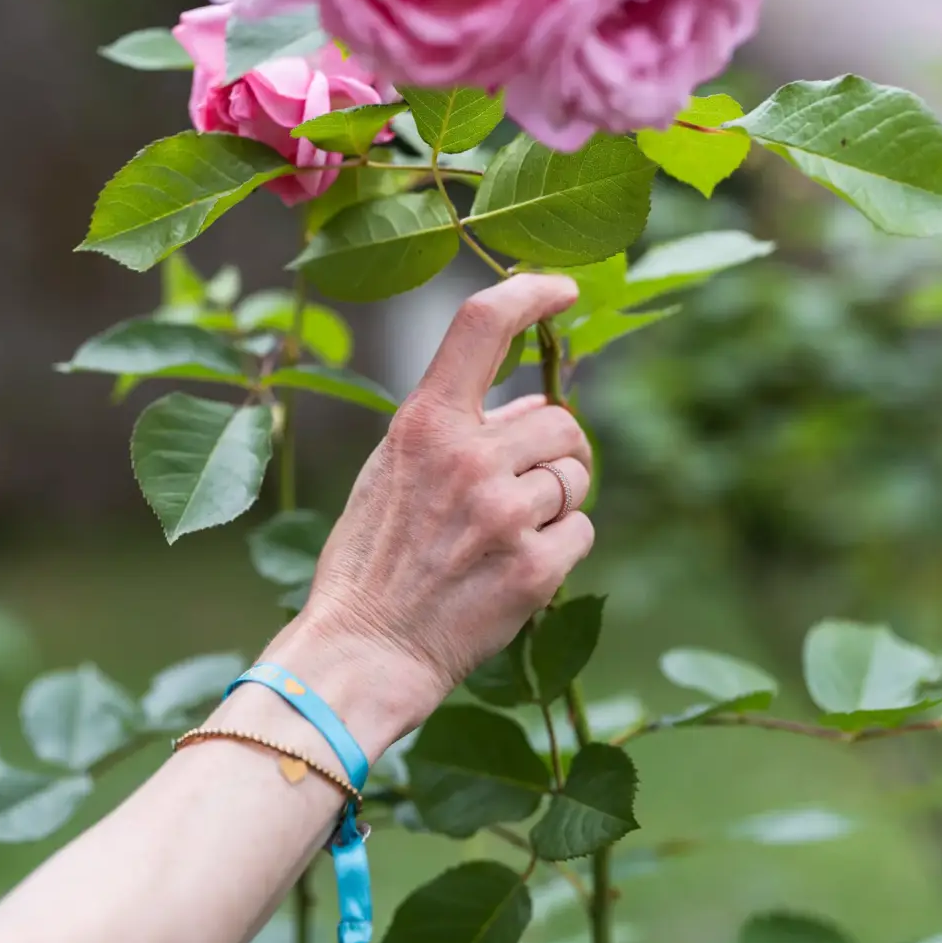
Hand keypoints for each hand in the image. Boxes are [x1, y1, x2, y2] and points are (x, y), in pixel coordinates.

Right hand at [266, 274, 593, 754]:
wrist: (360, 653)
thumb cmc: (371, 560)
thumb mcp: (392, 471)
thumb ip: (457, 430)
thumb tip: (533, 407)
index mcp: (425, 422)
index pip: (482, 324)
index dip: (530, 294)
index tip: (562, 288)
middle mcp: (468, 456)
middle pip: (559, 422)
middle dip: (553, 452)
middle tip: (520, 490)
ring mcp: (504, 512)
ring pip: (575, 477)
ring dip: (555, 503)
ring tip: (504, 537)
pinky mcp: (533, 567)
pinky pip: (581, 531)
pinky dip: (560, 549)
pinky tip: (515, 570)